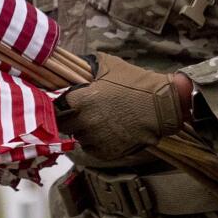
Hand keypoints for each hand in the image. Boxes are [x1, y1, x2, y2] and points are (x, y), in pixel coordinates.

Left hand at [53, 53, 183, 160]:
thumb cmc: (135, 83)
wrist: (163, 105)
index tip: (66, 102)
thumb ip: (84, 67)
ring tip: (100, 120)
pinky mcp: (106, 152)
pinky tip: (107, 131)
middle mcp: (83, 122)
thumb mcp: (107, 65)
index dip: (59, 104)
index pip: (55, 107)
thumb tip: (69, 64)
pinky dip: (96, 142)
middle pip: (64, 124)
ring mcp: (95, 139)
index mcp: (79, 101)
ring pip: (79, 137)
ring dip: (84, 131)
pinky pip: (92, 149)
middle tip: (83, 111)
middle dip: (70, 118)